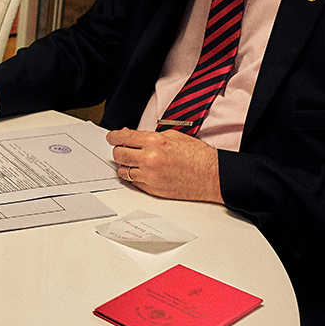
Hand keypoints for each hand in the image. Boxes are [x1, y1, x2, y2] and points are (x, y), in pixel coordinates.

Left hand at [106, 128, 222, 202]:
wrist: (212, 176)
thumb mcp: (173, 136)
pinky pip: (133, 182)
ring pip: (123, 171)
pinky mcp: (153, 189)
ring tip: (133, 161)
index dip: (113, 136)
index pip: (122, 137)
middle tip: (122, 148)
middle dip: (118, 150)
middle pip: (118, 154)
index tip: (111, 137)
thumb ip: (148, 136)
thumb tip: (130, 135)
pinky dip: (134, 176)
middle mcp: (150, 159)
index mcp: (155, 142)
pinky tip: (142, 171)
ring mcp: (151, 176)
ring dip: (125, 165)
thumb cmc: (198, 156)